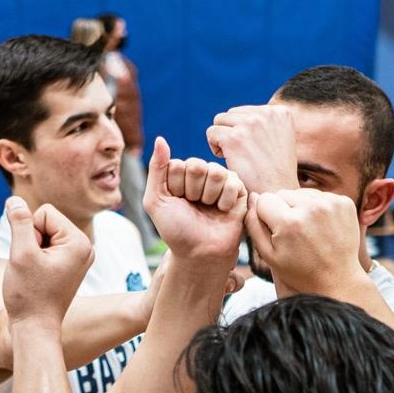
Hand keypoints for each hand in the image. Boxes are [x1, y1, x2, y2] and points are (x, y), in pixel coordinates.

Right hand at [2, 197, 92, 328]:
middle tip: (32, 268)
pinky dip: (36, 258)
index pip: (44, 212)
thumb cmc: (29, 295)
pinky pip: (47, 247)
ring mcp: (78, 257)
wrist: (35, 328)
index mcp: (79, 242)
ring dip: (32, 249)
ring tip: (34, 273)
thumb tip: (14, 199)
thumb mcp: (20, 253)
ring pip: (44, 234)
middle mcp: (84, 247)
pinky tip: (37, 276)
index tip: (31, 259)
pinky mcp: (70, 265)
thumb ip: (18, 221)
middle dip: (31, 240)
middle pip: (46, 221)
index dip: (28, 231)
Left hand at [143, 136, 248, 276]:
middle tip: (194, 207)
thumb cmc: (176, 231)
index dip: (176, 188)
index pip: (178, 165)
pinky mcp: (238, 188)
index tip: (177, 203)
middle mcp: (200, 173)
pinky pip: (232, 182)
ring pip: (215, 172)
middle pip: (196, 166)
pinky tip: (222, 211)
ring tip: (208, 209)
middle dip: (192, 192)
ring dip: (208, 197)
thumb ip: (156, 168)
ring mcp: (220, 179)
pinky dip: (224, 202)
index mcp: (180, 173)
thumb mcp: (155, 200)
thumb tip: (160, 139)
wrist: (200, 254)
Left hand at [205, 105, 298, 193]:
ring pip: (219, 120)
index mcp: (280, 112)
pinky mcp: (234, 138)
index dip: (244, 132)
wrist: (275, 194)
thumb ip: (266, 123)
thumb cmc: (275, 173)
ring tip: (235, 157)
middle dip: (232, 133)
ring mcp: (250, 124)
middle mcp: (267, 114)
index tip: (254, 150)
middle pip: (232, 114)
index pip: (247, 111)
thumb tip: (244, 113)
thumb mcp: (279, 139)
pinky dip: (215, 147)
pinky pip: (211, 133)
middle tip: (242, 155)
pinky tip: (228, 160)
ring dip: (222, 138)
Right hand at [246, 188, 362, 294]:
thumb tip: (252, 196)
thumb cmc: (299, 271)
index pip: (264, 199)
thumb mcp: (269, 255)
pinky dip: (318, 208)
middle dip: (283, 209)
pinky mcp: (344, 202)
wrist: (337, 279)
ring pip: (301, 193)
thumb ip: (254, 225)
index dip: (266, 215)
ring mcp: (330, 203)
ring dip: (301, 207)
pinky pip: (320, 195)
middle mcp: (311, 207)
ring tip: (308, 230)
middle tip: (294, 233)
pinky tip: (322, 227)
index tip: (276, 231)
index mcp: (289, 222)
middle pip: (283, 193)